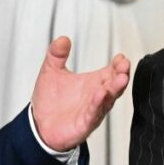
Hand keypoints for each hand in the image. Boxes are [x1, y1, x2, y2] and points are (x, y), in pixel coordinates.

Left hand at [30, 36, 130, 151]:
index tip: (121, 57)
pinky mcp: (85, 124)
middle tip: (124, 65)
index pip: (111, 72)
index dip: (117, 64)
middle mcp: (96, 96)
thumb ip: (56, 54)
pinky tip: (100, 95)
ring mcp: (92, 110)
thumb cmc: (50, 101)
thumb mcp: (51, 71)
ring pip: (108, 99)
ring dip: (114, 89)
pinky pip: (94, 114)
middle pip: (114, 84)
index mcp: (92, 83)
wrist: (39, 125)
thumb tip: (62, 39)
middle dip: (121, 74)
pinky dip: (98, 104)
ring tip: (120, 78)